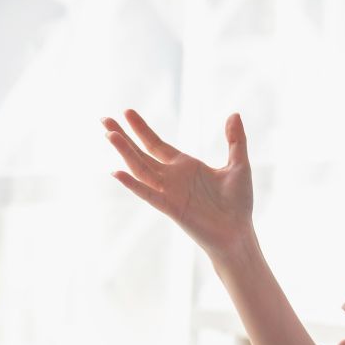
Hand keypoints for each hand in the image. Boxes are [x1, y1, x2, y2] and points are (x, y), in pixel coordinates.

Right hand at [102, 109, 253, 260]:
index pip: (156, 144)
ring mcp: (169, 192)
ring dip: (124, 152)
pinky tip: (117, 172)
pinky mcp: (171, 208)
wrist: (239, 233)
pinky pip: (148, 194)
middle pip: (141, 153)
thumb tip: (234, 114)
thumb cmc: (239, 203)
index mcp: (184, 166)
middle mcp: (172, 178)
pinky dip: (133, 184)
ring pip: (140, 169)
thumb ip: (235, 140)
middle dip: (123, 136)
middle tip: (104, 118)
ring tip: (110, 134)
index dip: (141, 129)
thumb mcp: (239, 165)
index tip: (127, 112)